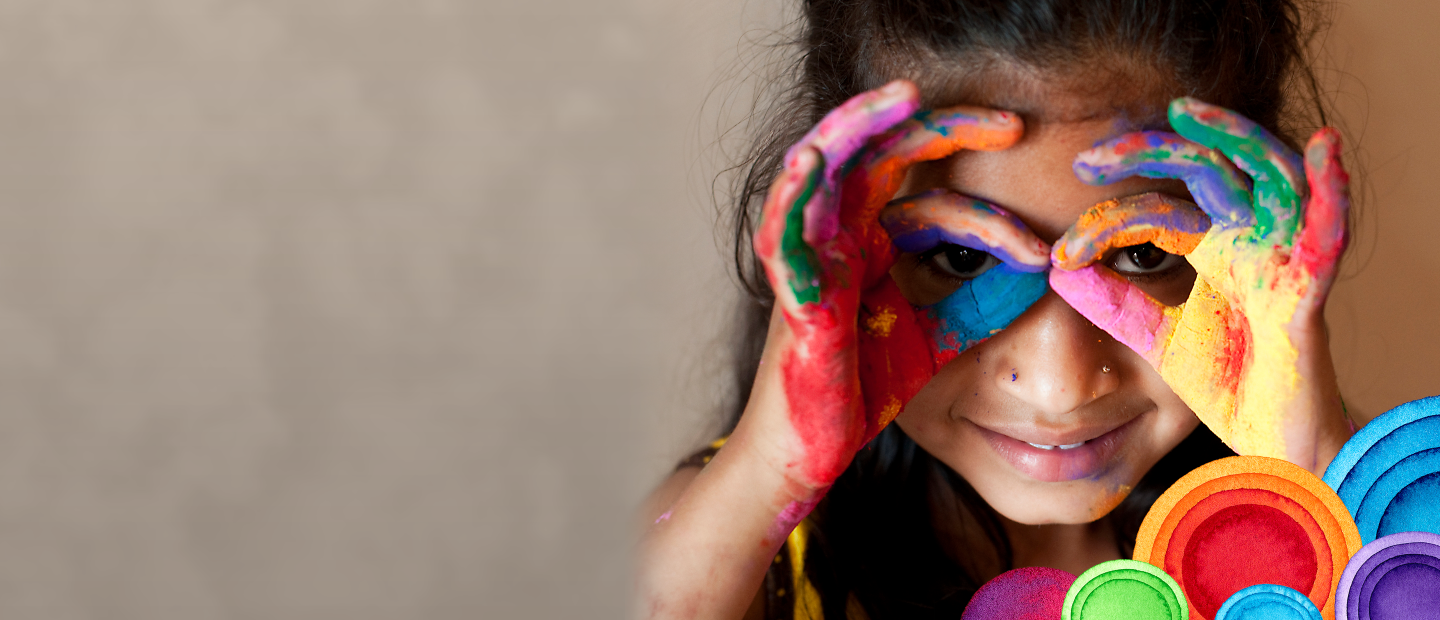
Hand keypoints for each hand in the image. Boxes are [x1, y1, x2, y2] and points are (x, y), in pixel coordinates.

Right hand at [753, 81, 1022, 486]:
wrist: (812, 447)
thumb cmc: (860, 388)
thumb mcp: (936, 336)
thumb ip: (978, 304)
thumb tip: (1041, 276)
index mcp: (869, 242)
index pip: (931, 201)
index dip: (991, 217)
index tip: (1046, 255)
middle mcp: (837, 236)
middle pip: (876, 153)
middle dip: (937, 127)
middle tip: (1004, 120)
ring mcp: (808, 256)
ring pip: (821, 167)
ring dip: (857, 125)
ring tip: (902, 97)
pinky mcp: (788, 290)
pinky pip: (782, 232)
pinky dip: (792, 192)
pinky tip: (811, 161)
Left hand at [1048, 97, 1350, 465]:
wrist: (1269, 441)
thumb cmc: (1228, 380)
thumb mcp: (1155, 336)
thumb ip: (1113, 302)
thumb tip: (1058, 271)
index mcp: (1214, 246)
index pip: (1156, 209)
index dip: (1105, 223)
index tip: (1060, 253)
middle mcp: (1250, 240)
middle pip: (1209, 170)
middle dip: (1152, 152)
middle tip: (1091, 157)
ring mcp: (1281, 259)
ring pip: (1269, 175)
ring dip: (1234, 138)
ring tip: (1189, 112)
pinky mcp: (1308, 291)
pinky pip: (1327, 232)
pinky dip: (1331, 189)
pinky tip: (1323, 148)